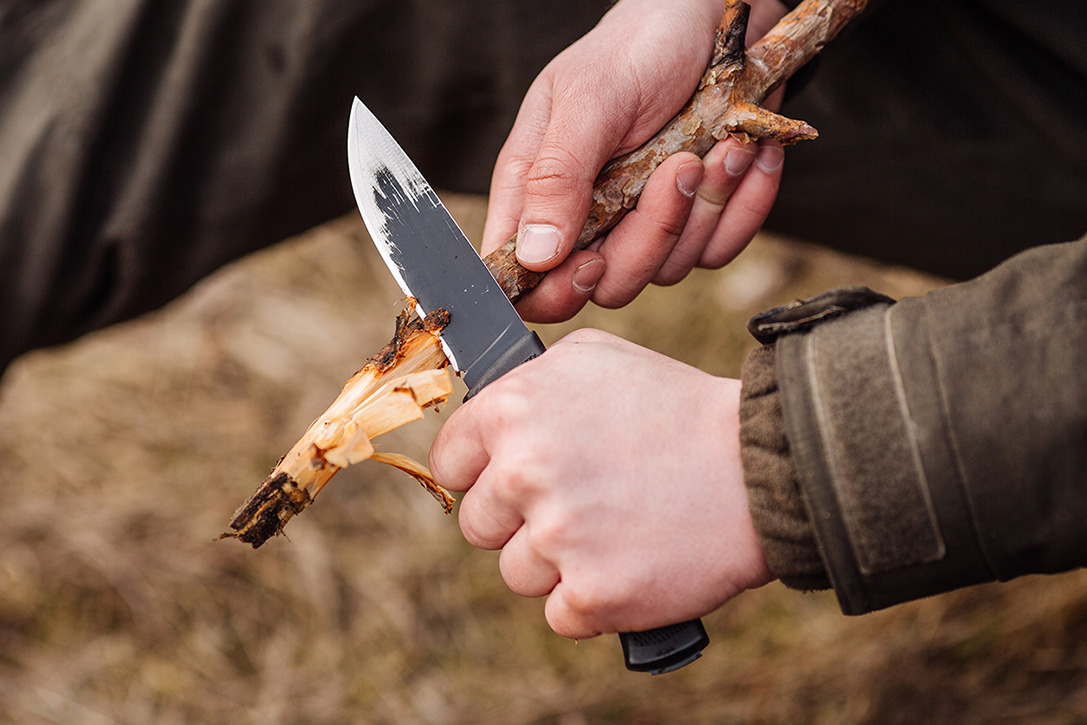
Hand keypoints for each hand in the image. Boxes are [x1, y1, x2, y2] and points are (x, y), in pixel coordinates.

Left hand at [429, 329, 773, 638]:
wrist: (758, 465)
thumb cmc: (676, 408)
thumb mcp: (596, 359)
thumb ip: (529, 382)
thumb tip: (486, 408)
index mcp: (514, 411)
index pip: (449, 462)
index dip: (481, 472)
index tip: (513, 480)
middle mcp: (524, 472)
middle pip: (478, 524)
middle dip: (519, 520)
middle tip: (579, 503)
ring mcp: (556, 538)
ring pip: (517, 573)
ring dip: (558, 562)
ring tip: (615, 528)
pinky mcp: (591, 595)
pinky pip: (561, 612)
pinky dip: (592, 599)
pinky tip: (629, 562)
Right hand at [483, 0, 788, 322]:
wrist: (716, 23)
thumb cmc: (639, 48)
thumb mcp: (590, 99)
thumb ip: (556, 174)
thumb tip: (532, 255)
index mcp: (539, 191)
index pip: (524, 278)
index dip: (553, 291)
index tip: (590, 260)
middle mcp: (588, 218)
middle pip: (607, 286)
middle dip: (652, 235)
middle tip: (679, 167)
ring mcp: (644, 225)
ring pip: (669, 270)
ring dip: (705, 206)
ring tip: (719, 144)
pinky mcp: (697, 223)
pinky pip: (719, 249)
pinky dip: (742, 205)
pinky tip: (745, 154)